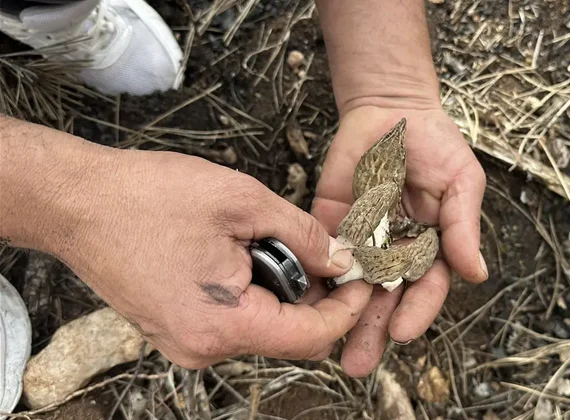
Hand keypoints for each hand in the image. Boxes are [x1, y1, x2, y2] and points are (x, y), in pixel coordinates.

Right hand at [52, 148, 370, 368]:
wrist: (78, 203)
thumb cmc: (150, 198)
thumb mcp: (244, 202)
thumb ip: (304, 235)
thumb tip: (342, 259)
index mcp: (224, 326)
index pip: (312, 336)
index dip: (348, 307)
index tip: (363, 276)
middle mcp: (205, 349)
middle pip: (291, 336)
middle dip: (317, 296)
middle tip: (324, 251)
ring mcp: (187, 343)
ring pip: (265, 328)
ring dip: (283, 291)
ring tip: (270, 243)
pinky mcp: (177, 330)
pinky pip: (236, 321)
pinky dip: (255, 293)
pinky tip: (247, 255)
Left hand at [311, 105, 487, 376]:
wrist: (391, 109)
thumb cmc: (436, 144)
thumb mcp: (461, 182)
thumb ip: (462, 227)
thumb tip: (476, 273)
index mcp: (432, 246)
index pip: (426, 287)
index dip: (417, 310)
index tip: (403, 331)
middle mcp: (397, 251)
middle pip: (386, 298)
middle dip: (373, 331)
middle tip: (358, 363)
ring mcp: (363, 241)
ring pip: (353, 287)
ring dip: (343, 319)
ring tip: (331, 351)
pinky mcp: (332, 225)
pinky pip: (322, 257)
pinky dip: (314, 281)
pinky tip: (305, 304)